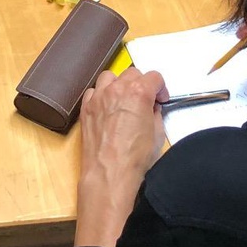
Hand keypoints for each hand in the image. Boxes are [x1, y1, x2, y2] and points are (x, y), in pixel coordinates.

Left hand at [74, 67, 166, 246]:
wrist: (109, 174)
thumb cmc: (134, 158)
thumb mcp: (158, 135)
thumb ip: (155, 114)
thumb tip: (152, 109)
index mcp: (138, 93)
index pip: (154, 77)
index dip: (161, 88)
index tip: (160, 99)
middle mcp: (117, 89)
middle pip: (132, 73)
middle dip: (141, 84)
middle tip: (145, 101)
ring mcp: (98, 97)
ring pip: (110, 77)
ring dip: (119, 84)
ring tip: (124, 100)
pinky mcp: (86, 108)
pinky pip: (93, 91)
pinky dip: (101, 95)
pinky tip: (107, 108)